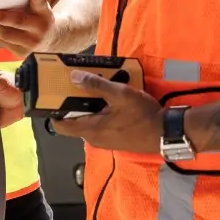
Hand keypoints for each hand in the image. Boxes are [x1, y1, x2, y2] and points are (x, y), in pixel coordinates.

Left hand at [0, 0, 53, 55]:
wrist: (49, 40)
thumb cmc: (40, 19)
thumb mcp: (41, 8)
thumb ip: (35, 0)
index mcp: (44, 14)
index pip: (40, 3)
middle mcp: (39, 29)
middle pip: (17, 22)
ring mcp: (30, 43)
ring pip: (6, 35)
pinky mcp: (22, 53)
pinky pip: (4, 43)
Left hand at [48, 71, 162, 153]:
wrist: (166, 133)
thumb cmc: (142, 115)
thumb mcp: (120, 94)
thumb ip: (96, 85)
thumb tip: (73, 77)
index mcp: (90, 130)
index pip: (59, 125)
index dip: (53, 111)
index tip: (54, 95)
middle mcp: (93, 139)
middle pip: (74, 122)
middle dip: (74, 104)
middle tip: (78, 85)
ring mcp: (105, 141)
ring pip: (88, 123)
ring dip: (89, 107)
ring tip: (97, 89)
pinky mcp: (115, 140)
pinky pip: (100, 125)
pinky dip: (100, 113)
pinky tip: (110, 101)